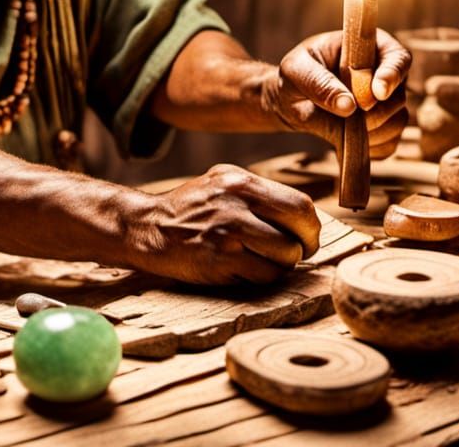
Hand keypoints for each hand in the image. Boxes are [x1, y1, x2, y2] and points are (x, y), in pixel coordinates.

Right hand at [134, 164, 320, 284]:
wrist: (149, 227)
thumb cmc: (191, 210)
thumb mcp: (221, 184)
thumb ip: (258, 194)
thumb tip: (304, 215)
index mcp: (240, 180)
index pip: (300, 203)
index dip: (308, 227)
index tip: (303, 238)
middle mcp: (237, 201)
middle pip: (301, 228)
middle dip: (304, 246)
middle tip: (292, 253)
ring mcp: (228, 231)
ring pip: (287, 256)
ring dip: (279, 265)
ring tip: (258, 260)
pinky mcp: (220, 259)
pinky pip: (265, 276)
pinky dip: (260, 278)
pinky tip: (240, 269)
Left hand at [269, 29, 409, 158]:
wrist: (291, 99)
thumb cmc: (295, 74)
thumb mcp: (295, 70)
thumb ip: (319, 83)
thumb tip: (348, 106)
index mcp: (369, 47)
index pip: (397, 57)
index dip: (392, 75)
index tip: (376, 93)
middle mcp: (385, 74)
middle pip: (398, 96)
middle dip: (374, 112)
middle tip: (346, 116)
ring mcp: (388, 103)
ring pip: (397, 122)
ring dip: (369, 132)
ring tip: (338, 127)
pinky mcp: (384, 129)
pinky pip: (388, 144)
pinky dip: (368, 148)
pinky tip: (345, 140)